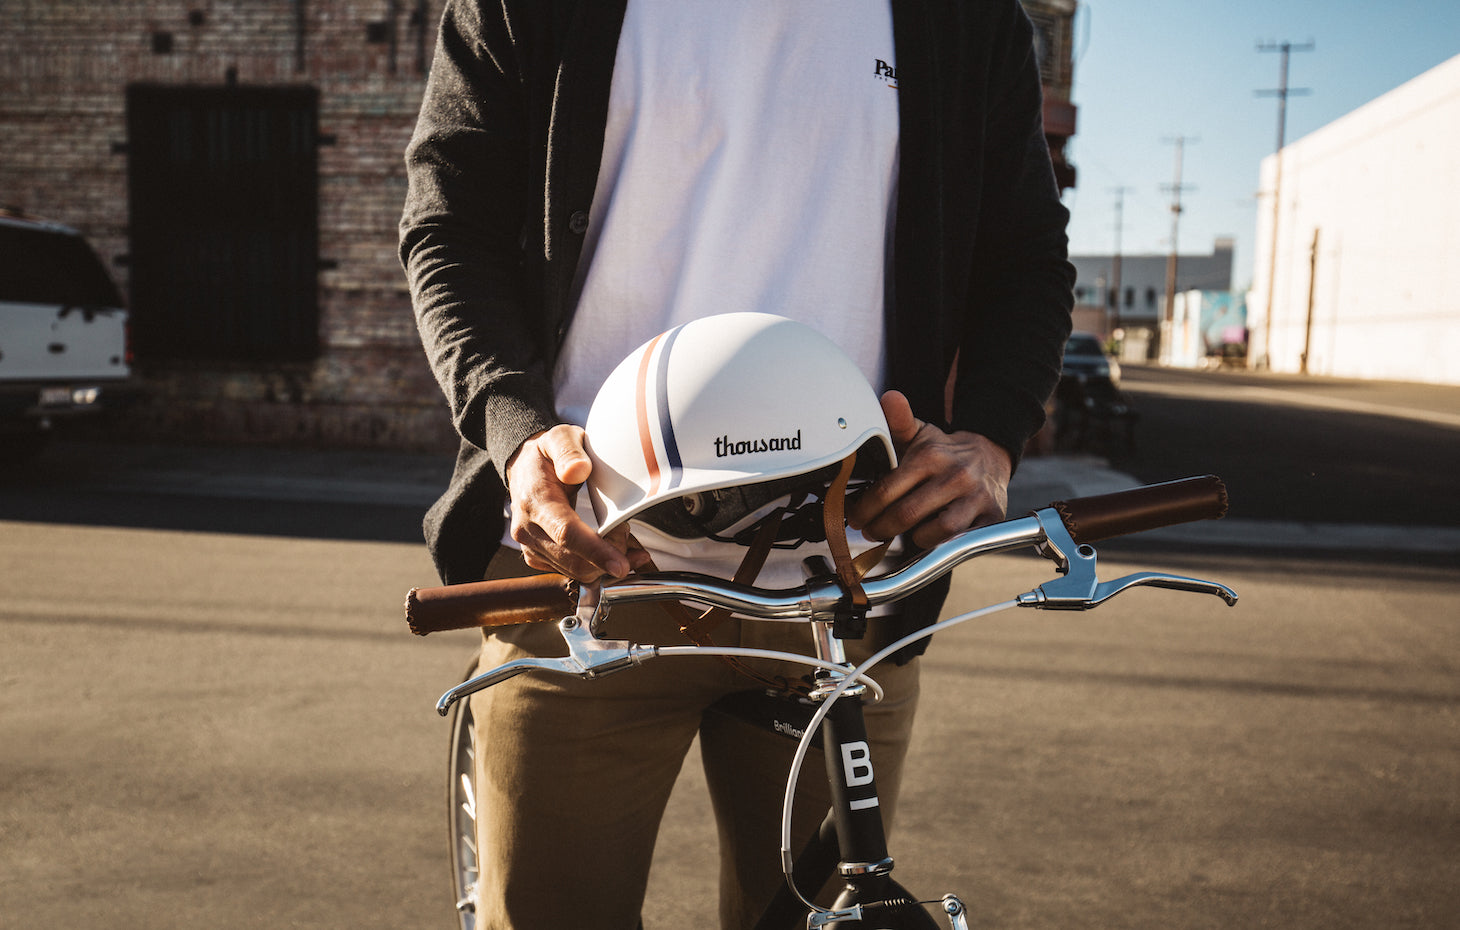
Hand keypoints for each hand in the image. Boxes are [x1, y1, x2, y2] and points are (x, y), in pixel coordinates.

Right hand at [505, 424, 648, 581]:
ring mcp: (531, 547)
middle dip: (609, 556)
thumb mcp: (559, 438)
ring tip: (621, 536)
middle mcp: (528, 529)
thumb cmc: (546, 454)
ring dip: (605, 563)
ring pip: (576, 572)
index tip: (620, 564)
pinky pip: (571, 573)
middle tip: (626, 531)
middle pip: (575, 561)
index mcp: (535, 500)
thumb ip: (569, 451)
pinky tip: (613, 552)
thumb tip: (577, 471)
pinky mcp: (538, 557)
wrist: (524, 467)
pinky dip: (596, 568)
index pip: (566, 533)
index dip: (595, 551)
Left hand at [847, 391, 1011, 549]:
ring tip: (903, 535)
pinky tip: (929, 539)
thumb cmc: (944, 452)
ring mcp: (976, 498)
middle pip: (906, 514)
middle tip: (872, 532)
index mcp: (931, 456)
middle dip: (881, 529)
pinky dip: (941, 545)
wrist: (990, 456)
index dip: (865, 509)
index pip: (887, 490)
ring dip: (913, 539)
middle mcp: (955, 476)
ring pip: (935, 531)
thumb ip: (899, 420)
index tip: (856, 517)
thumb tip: (889, 398)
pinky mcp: (992, 517)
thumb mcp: (920, 434)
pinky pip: (961, 541)